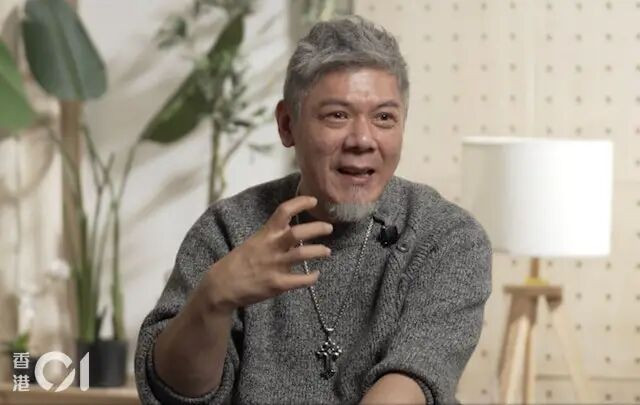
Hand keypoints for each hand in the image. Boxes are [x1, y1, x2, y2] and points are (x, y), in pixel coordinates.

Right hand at [198, 195, 332, 313]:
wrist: (221, 286)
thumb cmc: (238, 262)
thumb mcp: (253, 242)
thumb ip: (271, 236)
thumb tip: (291, 229)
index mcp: (265, 234)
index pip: (283, 211)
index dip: (300, 203)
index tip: (314, 201)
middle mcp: (271, 246)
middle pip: (298, 232)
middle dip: (317, 228)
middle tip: (329, 228)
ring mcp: (274, 265)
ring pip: (303, 255)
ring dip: (319, 251)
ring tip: (327, 251)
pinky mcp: (276, 284)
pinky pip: (300, 280)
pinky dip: (311, 277)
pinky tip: (316, 275)